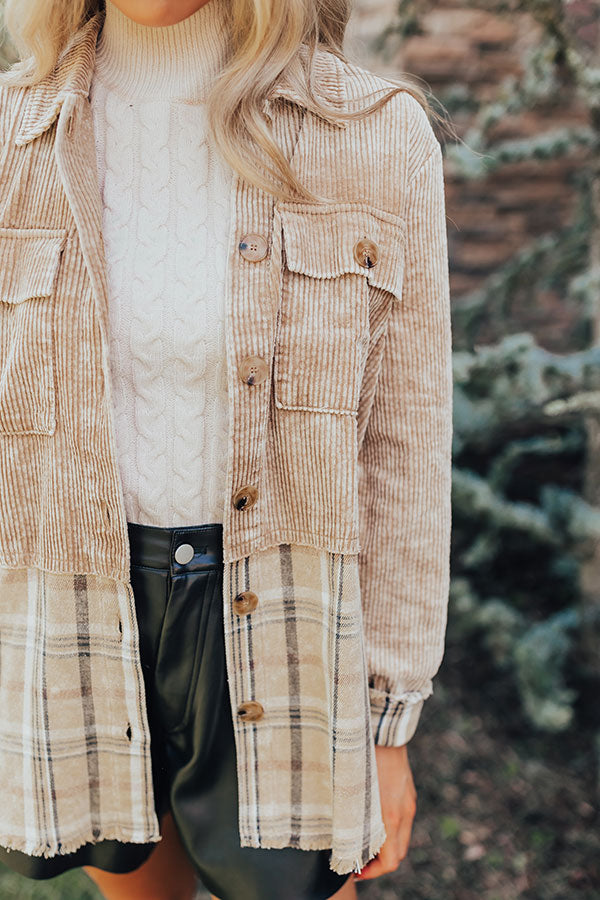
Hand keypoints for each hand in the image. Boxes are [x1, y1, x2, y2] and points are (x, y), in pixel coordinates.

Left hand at [353, 744, 416, 881]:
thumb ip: (350, 816)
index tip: (355, 871)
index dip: (373, 873)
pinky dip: (391, 831)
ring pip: (402, 839)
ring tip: (364, 843)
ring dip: (386, 847)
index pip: (390, 862)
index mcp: (390, 817)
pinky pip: (403, 822)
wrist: (383, 731)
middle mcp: (404, 813)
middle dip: (379, 864)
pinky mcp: (409, 794)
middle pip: (398, 854)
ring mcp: (409, 803)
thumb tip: (339, 836)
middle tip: (357, 861)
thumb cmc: (361, 758)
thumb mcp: (350, 790)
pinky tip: (374, 821)